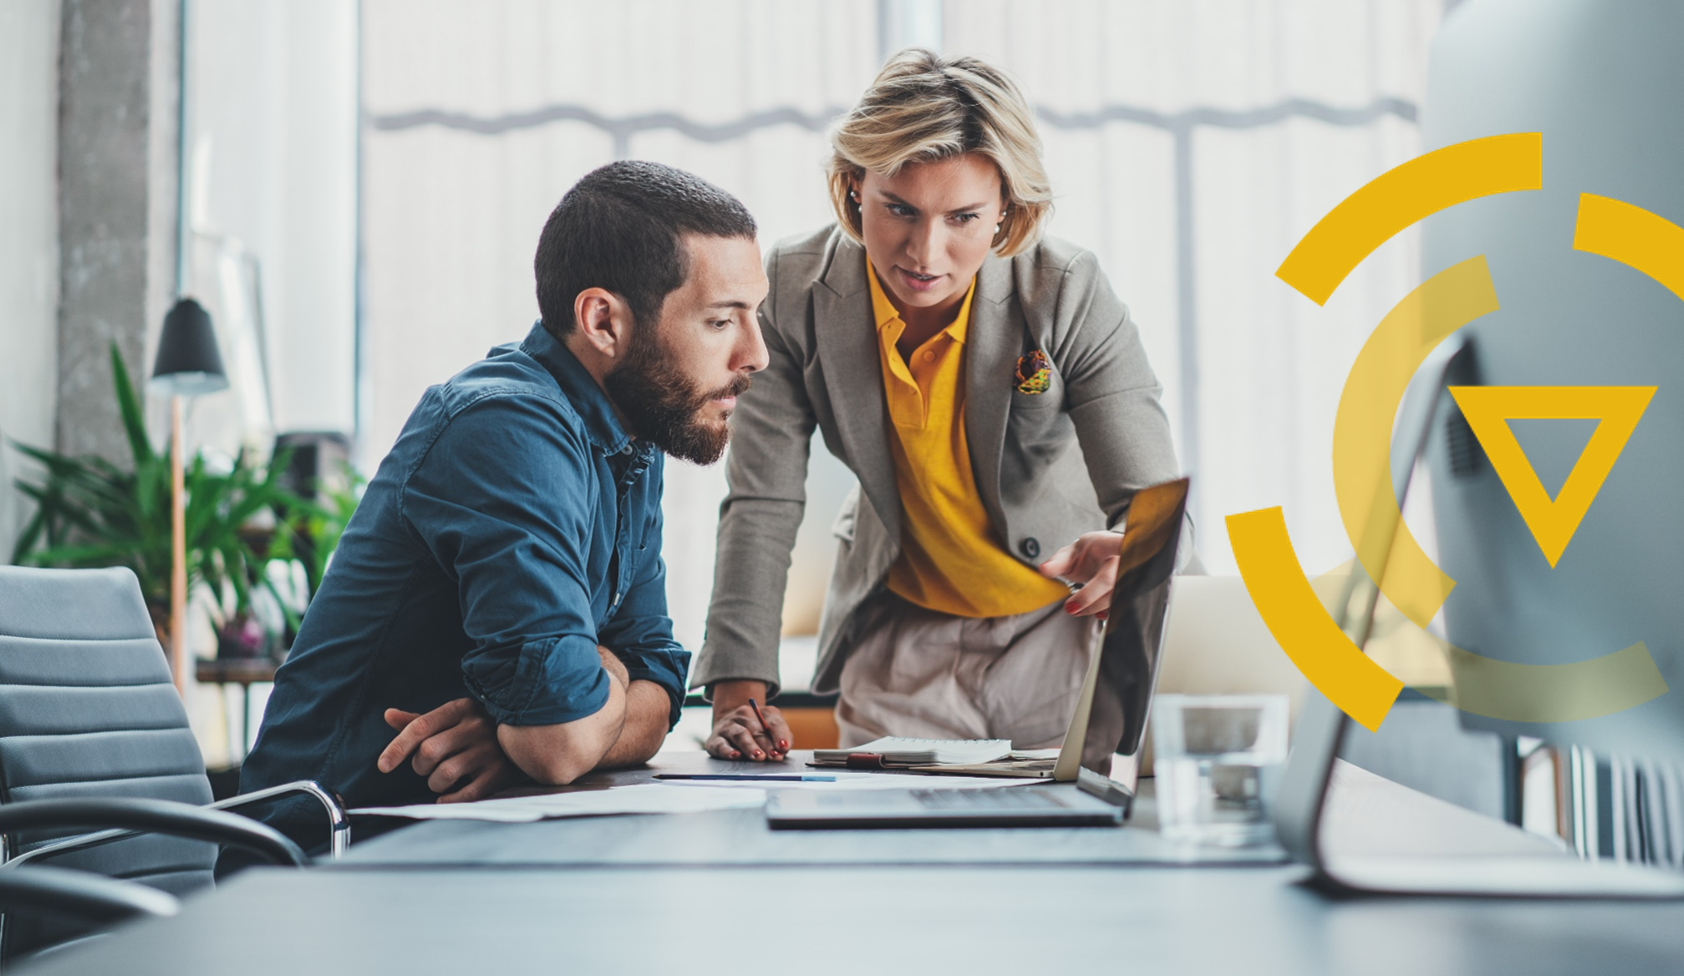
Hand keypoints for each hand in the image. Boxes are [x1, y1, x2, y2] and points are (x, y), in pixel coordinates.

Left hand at [378, 697, 522, 802]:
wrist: (528, 735)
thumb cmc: (477, 730)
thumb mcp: (452, 719)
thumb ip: (420, 721)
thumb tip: (388, 714)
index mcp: (460, 708)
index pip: (420, 727)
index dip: (396, 748)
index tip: (383, 766)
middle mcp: (476, 727)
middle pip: (428, 752)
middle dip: (419, 766)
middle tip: (427, 767)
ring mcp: (490, 750)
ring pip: (444, 774)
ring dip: (434, 783)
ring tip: (442, 779)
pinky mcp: (500, 773)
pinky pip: (465, 794)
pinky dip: (450, 799)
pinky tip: (449, 795)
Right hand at [705, 679, 791, 761]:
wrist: (728, 724)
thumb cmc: (756, 733)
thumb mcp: (771, 732)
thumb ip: (779, 740)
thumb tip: (781, 752)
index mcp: (763, 712)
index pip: (774, 722)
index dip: (780, 735)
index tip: (784, 747)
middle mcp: (744, 715)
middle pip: (758, 730)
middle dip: (767, 745)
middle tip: (774, 757)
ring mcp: (729, 726)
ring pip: (740, 735)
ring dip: (750, 746)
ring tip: (759, 757)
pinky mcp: (715, 739)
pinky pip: (721, 745)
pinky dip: (728, 751)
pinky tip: (735, 756)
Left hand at [1037, 530, 1124, 618]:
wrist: (1102, 557)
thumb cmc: (1087, 552)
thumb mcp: (1070, 553)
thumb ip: (1057, 562)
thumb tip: (1043, 569)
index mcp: (1109, 545)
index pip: (1120, 545)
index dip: (1127, 548)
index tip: (1125, 551)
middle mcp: (1123, 561)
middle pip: (1109, 581)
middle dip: (1088, 597)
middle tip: (1069, 607)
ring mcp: (1128, 577)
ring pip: (1114, 597)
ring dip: (1092, 607)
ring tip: (1073, 609)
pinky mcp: (1126, 591)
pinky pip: (1119, 605)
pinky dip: (1104, 612)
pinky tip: (1094, 613)